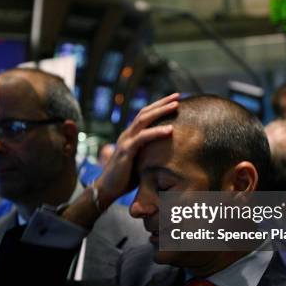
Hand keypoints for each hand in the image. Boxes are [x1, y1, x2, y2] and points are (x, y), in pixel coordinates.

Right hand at [94, 93, 179, 207]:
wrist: (107, 190)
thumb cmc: (126, 179)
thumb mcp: (142, 162)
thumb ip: (151, 153)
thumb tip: (171, 152)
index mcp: (131, 136)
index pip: (145, 115)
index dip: (159, 106)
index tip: (175, 100)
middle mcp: (127, 134)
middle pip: (145, 112)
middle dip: (162, 103)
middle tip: (178, 96)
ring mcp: (125, 141)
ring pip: (143, 120)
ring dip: (161, 111)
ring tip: (176, 105)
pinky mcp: (126, 151)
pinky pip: (142, 138)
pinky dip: (157, 132)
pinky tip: (170, 130)